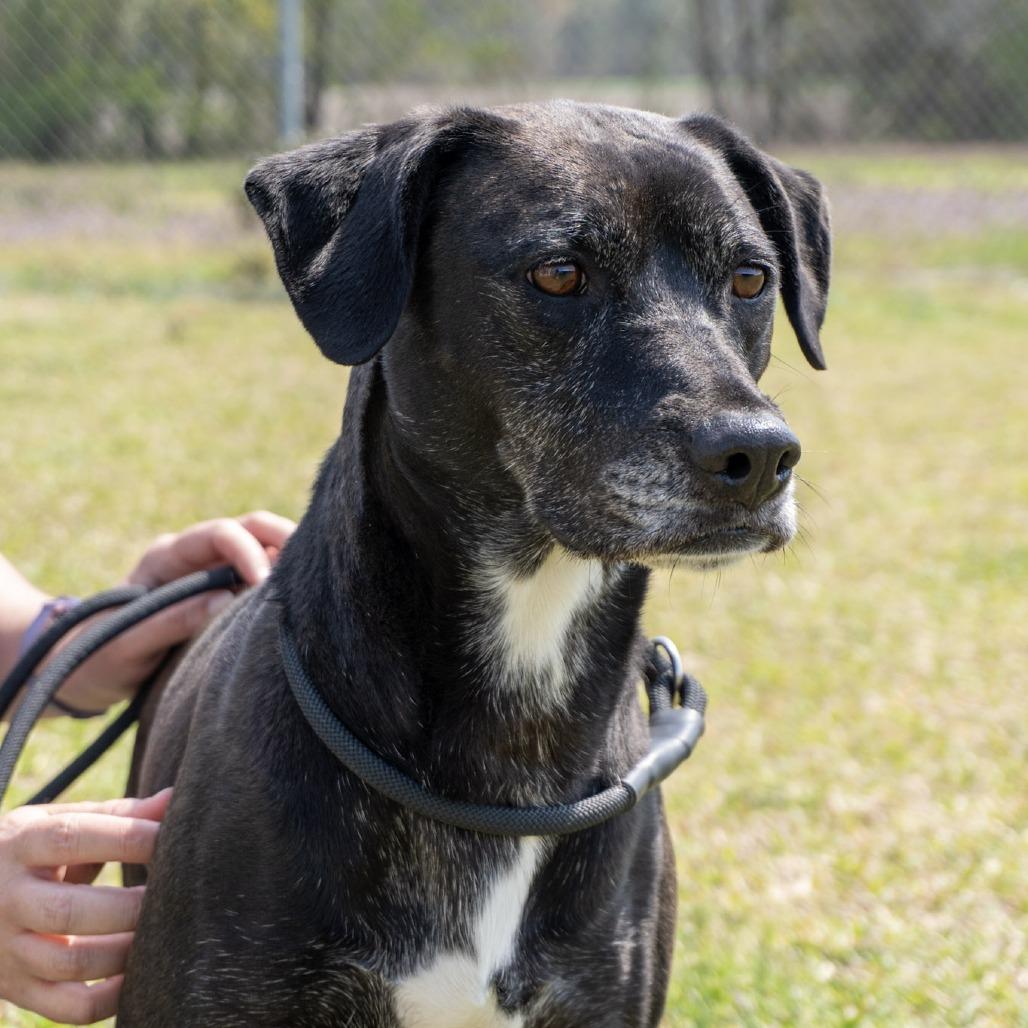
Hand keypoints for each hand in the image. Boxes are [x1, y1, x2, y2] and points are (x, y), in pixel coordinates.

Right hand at [0, 790, 170, 1023]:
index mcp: (19, 844)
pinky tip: (139, 974)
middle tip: (173, 894)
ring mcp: (7, 950)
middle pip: (68, 911)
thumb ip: (117, 814)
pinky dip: (111, 999)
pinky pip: (68, 1007)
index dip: (127, 838)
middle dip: (129, 906)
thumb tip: (173, 801)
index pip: (72, 838)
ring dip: (126, 951)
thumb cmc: (32, 849)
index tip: (170, 839)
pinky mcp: (17, 988)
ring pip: (70, 964)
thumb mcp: (58, 821)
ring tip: (161, 931)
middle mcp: (7, 899)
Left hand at [57, 510, 294, 713]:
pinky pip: (263, 580)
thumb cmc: (96, 658)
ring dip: (289, 561)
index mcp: (168, 556)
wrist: (82, 674)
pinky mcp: (226, 597)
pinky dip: (284, 585)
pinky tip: (302, 601)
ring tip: (312, 586)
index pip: (221, 534)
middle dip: (284, 540)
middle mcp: (196, 557)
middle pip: (253, 529)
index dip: (249, 552)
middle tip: (310, 568)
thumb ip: (170, 621)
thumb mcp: (123, 644)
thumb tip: (227, 601)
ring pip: (264, 550)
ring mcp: (213, 575)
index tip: (264, 585)